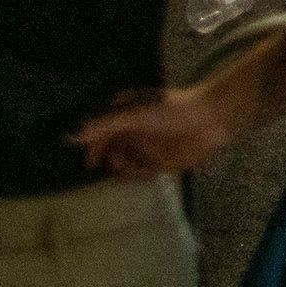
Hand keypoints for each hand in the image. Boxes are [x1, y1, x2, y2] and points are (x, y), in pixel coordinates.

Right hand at [72, 78, 246, 178]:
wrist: (211, 119)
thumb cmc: (172, 110)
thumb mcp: (136, 114)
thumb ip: (106, 125)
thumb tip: (74, 135)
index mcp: (126, 115)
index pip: (101, 132)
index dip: (93, 146)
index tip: (90, 162)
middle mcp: (134, 132)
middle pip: (111, 150)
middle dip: (109, 159)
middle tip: (114, 166)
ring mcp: (147, 148)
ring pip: (125, 164)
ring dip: (125, 169)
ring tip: (134, 168)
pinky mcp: (162, 163)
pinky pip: (142, 174)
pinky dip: (139, 176)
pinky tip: (145, 173)